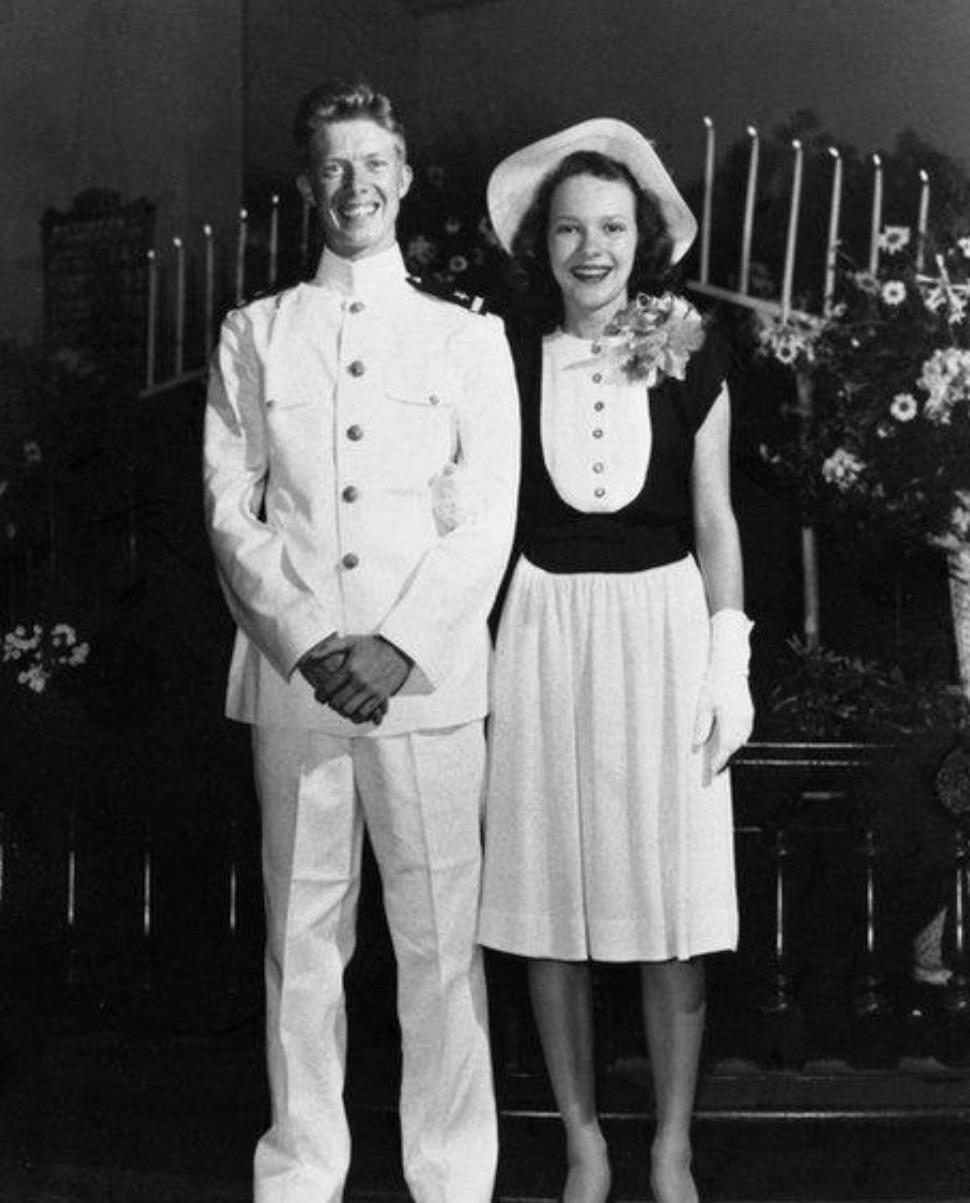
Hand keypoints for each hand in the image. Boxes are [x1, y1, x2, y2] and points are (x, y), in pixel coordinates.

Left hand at [297, 635, 388, 724]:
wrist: (398, 650)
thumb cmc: (371, 645)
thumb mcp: (350, 642)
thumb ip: (329, 648)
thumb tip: (311, 657)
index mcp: (350, 668)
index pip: (328, 689)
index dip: (320, 695)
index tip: (320, 697)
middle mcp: (361, 681)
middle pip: (337, 703)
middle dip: (331, 703)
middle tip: (330, 700)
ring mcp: (372, 690)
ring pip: (350, 711)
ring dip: (343, 710)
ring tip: (342, 704)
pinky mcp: (382, 697)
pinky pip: (365, 713)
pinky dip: (357, 714)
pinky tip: (355, 707)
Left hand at [692, 609, 754, 776]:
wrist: (730, 667)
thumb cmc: (713, 684)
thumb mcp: (702, 706)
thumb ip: (701, 727)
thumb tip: (697, 745)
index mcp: (729, 722)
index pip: (724, 749)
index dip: (718, 763)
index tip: (712, 773)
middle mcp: (741, 722)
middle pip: (734, 748)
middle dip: (725, 759)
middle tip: (715, 771)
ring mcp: (747, 718)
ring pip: (740, 741)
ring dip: (732, 751)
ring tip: (721, 760)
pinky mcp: (749, 713)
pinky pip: (744, 733)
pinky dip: (737, 741)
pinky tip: (730, 743)